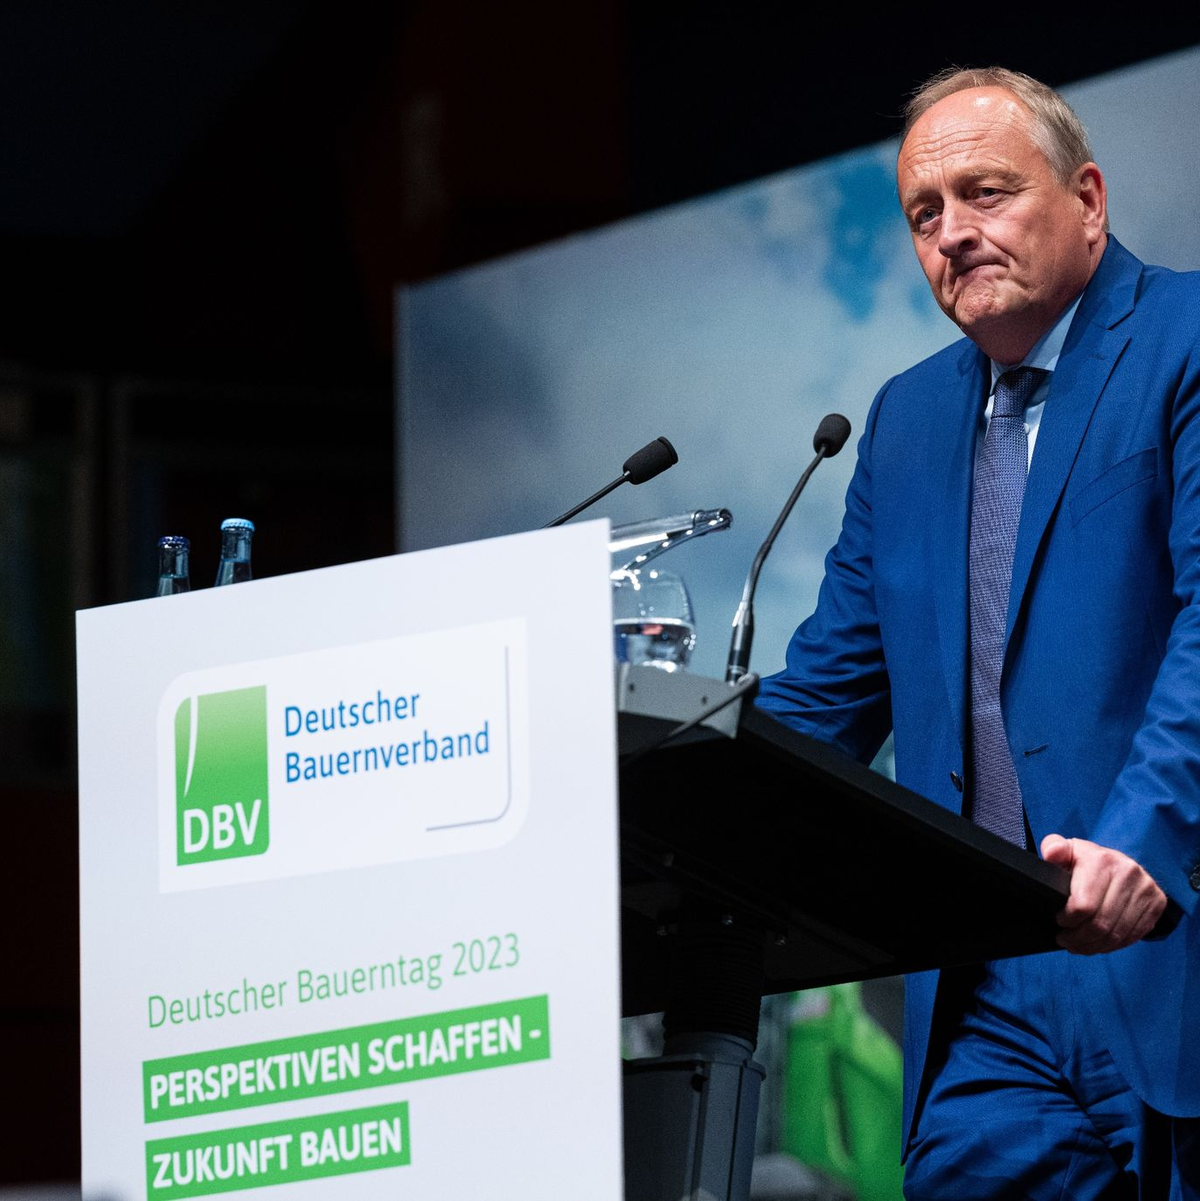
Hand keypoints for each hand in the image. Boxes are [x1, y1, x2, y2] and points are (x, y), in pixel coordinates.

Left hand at [1040, 834, 1167, 953]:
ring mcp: (1146, 890)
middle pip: (1101, 923)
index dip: (1067, 919)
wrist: (1124, 864)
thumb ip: (1054, 849)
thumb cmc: (1089, 861)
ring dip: (1093, 946)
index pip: (1083, 905)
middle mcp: (1128, 873)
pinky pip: (1132, 936)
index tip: (1059, 921)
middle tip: (1064, 940)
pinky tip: (1096, 944)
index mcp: (1102, 860)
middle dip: (1078, 938)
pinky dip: (1111, 946)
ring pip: (1117, 934)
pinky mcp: (1156, 904)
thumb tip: (1050, 854)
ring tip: (1077, 946)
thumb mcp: (1069, 850)